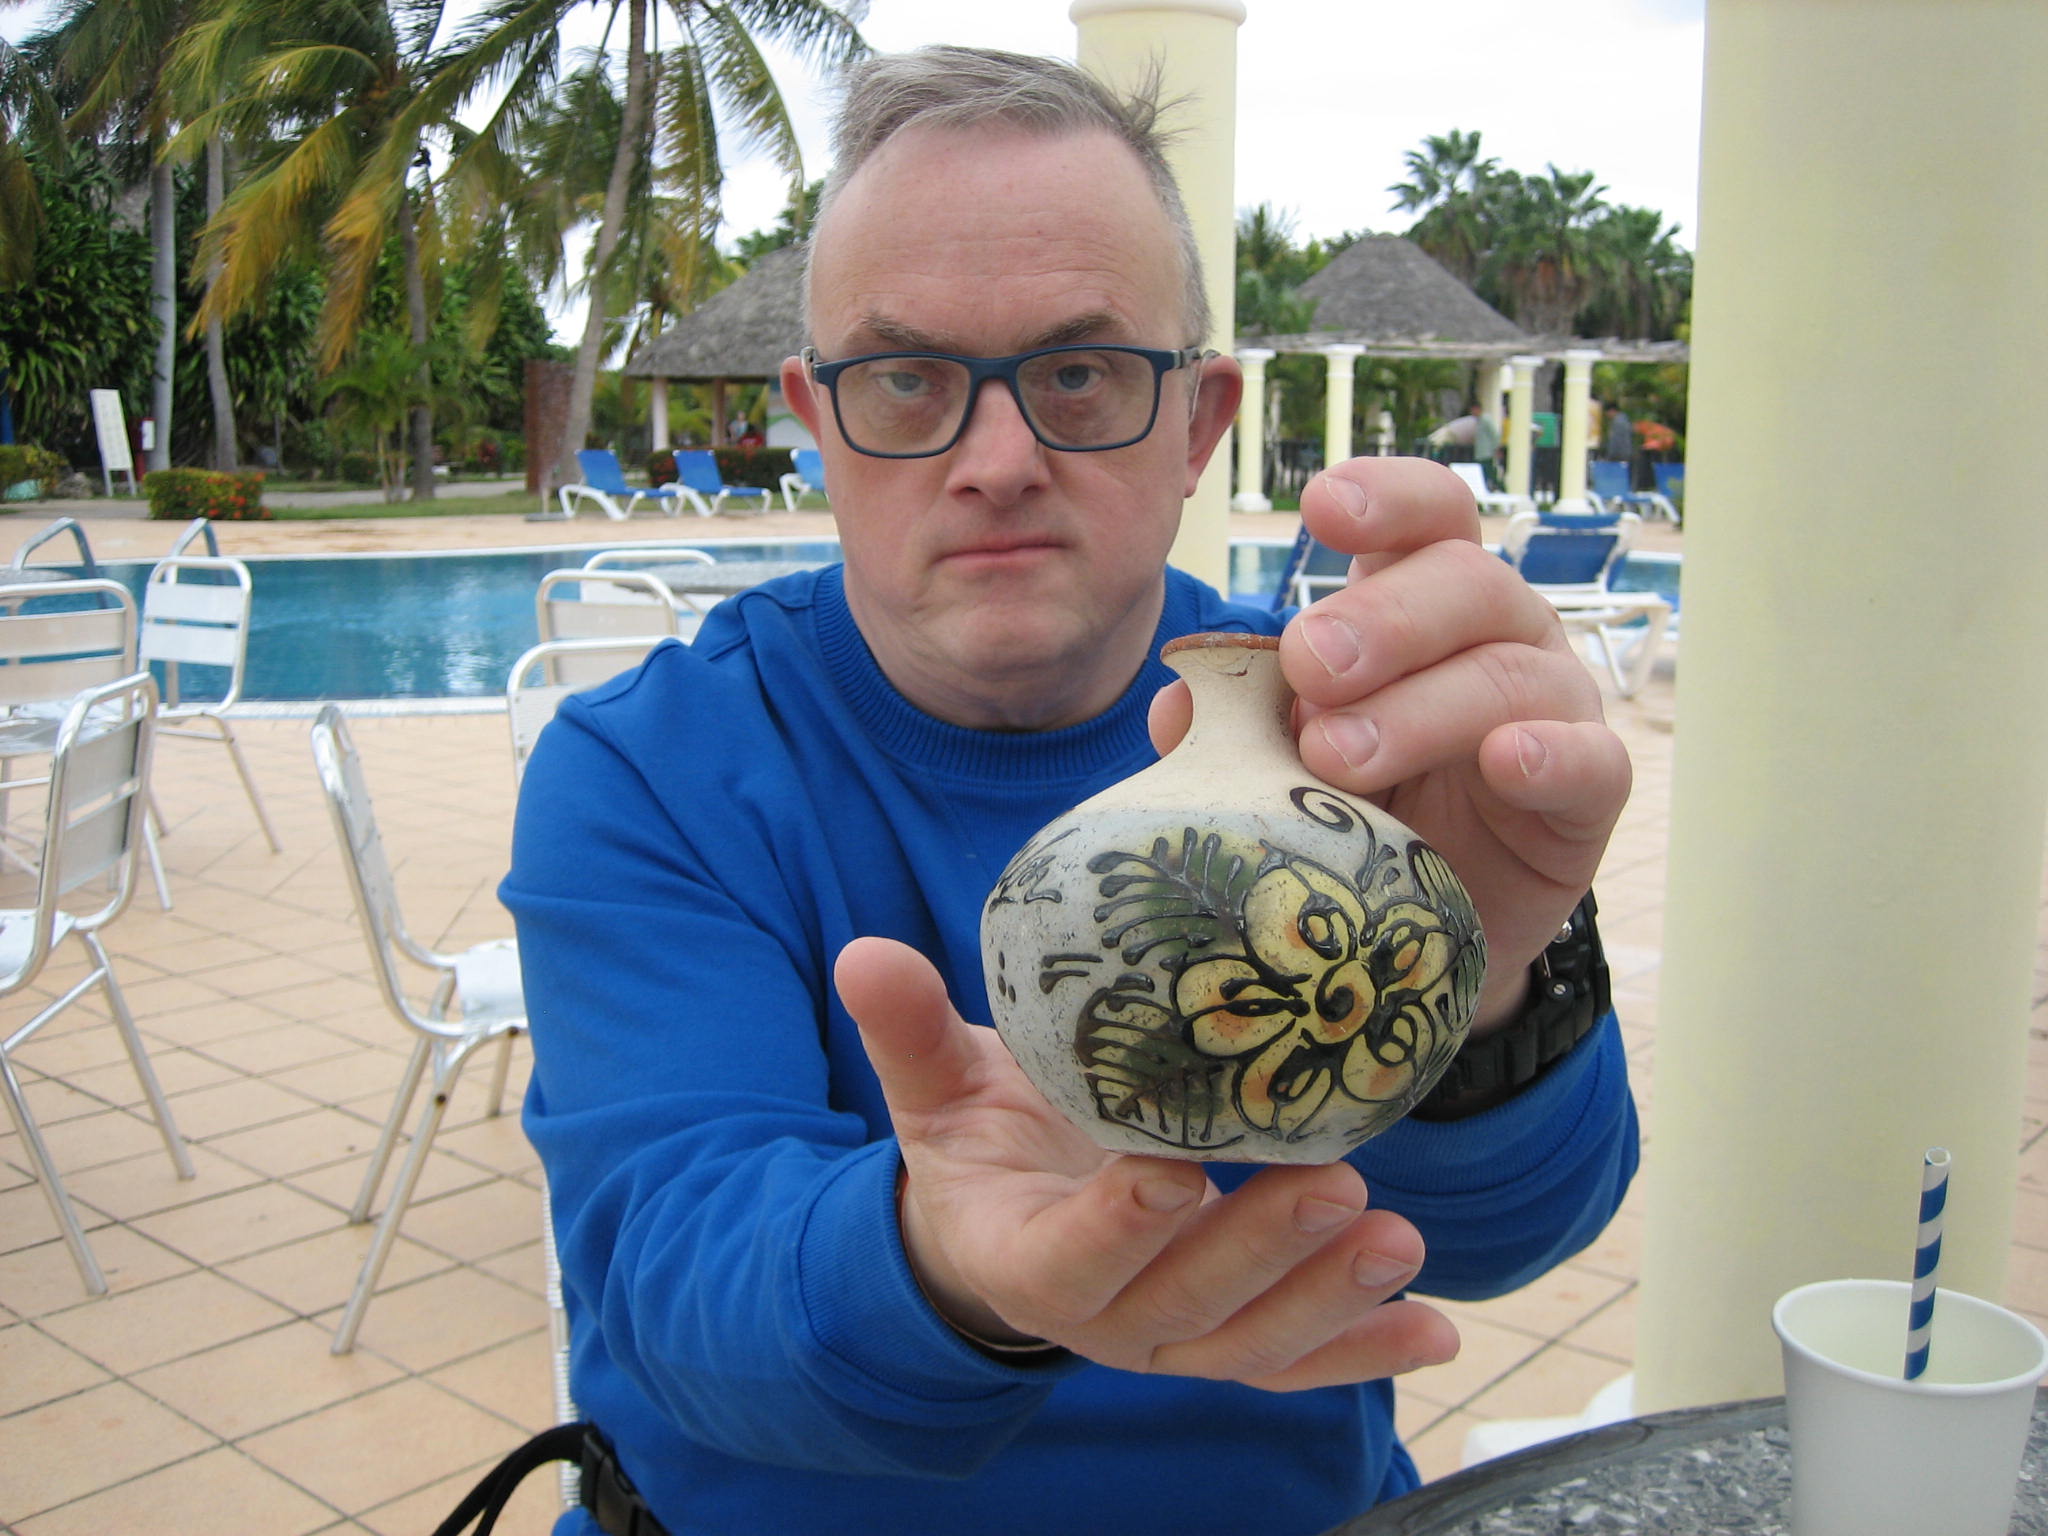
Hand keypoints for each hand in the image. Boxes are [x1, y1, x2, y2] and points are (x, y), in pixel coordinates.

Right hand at [837, 935, 1458, 1389]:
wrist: (1003, 1227)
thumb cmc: (978, 1144)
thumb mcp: (936, 1089)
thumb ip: (908, 1029)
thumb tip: (861, 953)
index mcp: (1025, 1257)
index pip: (1068, 1257)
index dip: (1114, 1226)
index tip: (1165, 1170)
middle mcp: (1104, 1317)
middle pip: (1184, 1302)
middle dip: (1260, 1252)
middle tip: (1334, 1186)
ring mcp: (1172, 1337)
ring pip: (1252, 1340)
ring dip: (1329, 1299)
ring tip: (1398, 1239)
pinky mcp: (1227, 1339)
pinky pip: (1295, 1360)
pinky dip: (1362, 1350)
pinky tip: (1433, 1332)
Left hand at [1152, 458, 1629, 1030]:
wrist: (1423, 930)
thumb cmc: (1352, 816)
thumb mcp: (1282, 766)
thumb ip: (1235, 729)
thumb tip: (1176, 704)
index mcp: (1422, 602)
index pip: (1426, 515)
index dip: (1384, 498)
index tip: (1322, 509)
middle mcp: (1499, 634)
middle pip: (1466, 581)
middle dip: (1381, 619)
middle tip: (1310, 666)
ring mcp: (1555, 707)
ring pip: (1509, 674)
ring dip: (1419, 708)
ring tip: (1337, 757)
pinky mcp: (1589, 796)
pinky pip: (1595, 762)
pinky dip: (1550, 756)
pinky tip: (1507, 761)